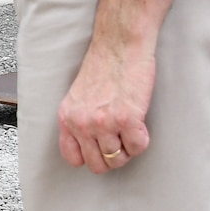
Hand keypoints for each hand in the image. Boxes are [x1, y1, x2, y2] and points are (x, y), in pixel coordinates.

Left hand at [57, 42, 155, 173]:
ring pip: (118, 160)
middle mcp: (82, 123)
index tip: (101, 148)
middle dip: (112, 157)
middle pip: (98, 165)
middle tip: (121, 140)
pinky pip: (138, 147)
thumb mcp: (78, 96)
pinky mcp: (127, 119)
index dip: (91, 157)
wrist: (120, 45)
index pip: (74, 158)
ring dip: (128, 148)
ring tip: (130, 128)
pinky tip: (140, 123)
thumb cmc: (104, 66)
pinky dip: (142, 140)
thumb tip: (90, 145)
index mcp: (67, 118)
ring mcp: (104, 123)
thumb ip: (79, 120)